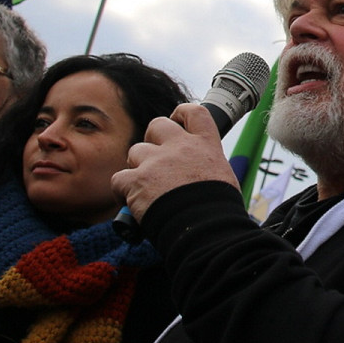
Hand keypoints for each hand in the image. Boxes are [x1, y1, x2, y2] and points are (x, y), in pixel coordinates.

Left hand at [111, 104, 239, 221]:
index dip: (181, 114)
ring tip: (146, 188)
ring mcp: (157, 161)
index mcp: (206, 146)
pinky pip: (119, 179)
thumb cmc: (219, 211)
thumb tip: (200, 177)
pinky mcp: (137, 180)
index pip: (194, 113)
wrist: (206, 229)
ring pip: (136, 151)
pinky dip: (122, 191)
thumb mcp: (224, 179)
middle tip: (155, 160)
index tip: (177, 122)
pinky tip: (131, 203)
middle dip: (152, 140)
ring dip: (138, 168)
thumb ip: (207, 169)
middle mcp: (181, 147)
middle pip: (157, 125)